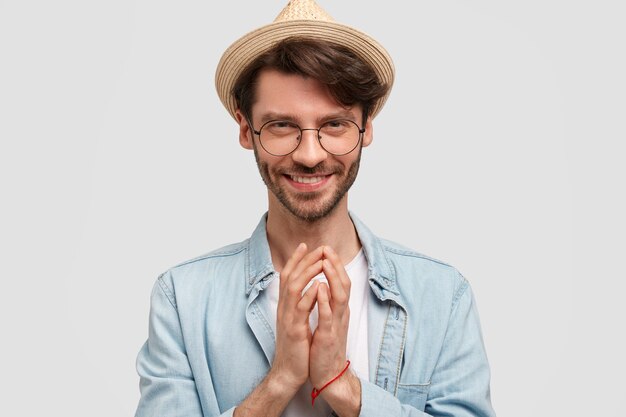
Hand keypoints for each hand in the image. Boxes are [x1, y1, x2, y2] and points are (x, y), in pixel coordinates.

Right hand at [269, 243, 323, 393]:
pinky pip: (301, 309)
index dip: (296, 260)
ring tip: (320, 261)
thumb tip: (307, 287)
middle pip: (290, 276)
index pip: (288, 276)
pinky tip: (318, 286)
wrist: (288, 372)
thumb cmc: (295, 347)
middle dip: (304, 260)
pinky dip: (309, 296)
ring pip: (294, 288)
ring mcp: (288, 318)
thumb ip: (299, 304)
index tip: (306, 245)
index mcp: (285, 305)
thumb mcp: (296, 321)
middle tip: (316, 247)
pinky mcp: (295, 330)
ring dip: (307, 273)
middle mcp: (284, 308)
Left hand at [308, 246, 350, 388]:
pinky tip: (320, 288)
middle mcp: (340, 314)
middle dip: (335, 265)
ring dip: (332, 277)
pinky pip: (328, 316)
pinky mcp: (328, 336)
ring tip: (325, 261)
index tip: (325, 249)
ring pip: (339, 296)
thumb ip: (326, 304)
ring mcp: (336, 324)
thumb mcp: (327, 321)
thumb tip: (322, 284)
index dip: (334, 265)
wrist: (328, 375)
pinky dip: (324, 301)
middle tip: (327, 248)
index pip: (340, 282)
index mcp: (338, 310)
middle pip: (343, 284)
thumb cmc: (324, 348)